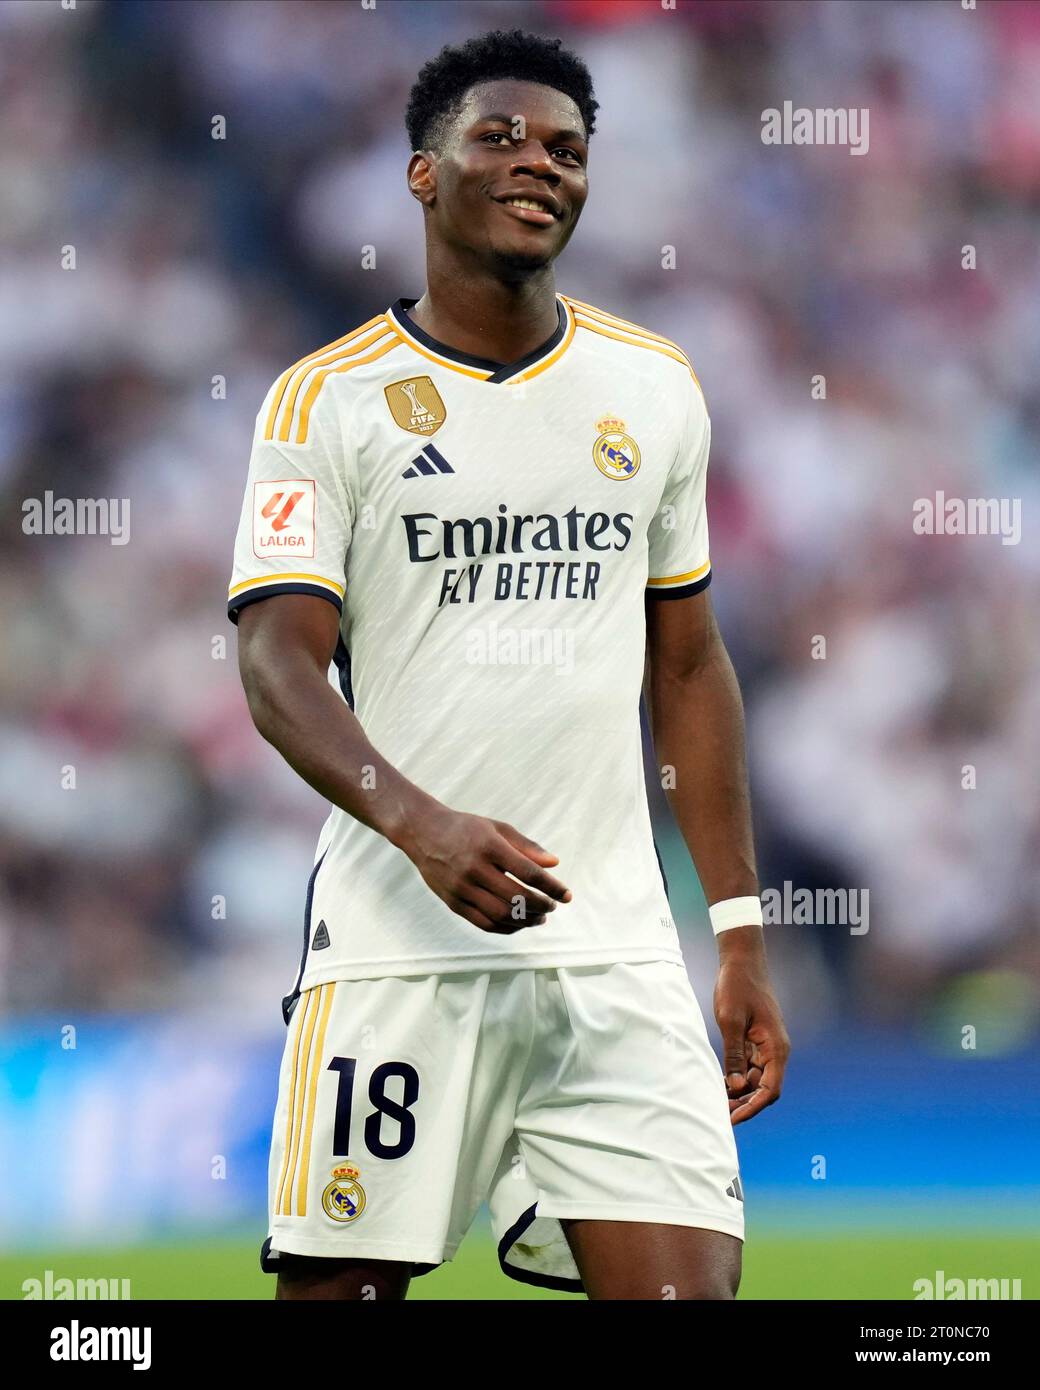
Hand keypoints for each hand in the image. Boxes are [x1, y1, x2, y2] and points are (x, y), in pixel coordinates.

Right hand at [399, 802, 571, 933]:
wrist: (423, 832)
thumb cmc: (467, 829)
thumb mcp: (498, 829)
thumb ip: (527, 847)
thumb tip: (555, 864)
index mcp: (489, 846)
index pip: (529, 873)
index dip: (552, 887)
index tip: (566, 895)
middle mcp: (474, 869)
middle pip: (517, 897)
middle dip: (541, 906)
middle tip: (552, 906)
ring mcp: (461, 888)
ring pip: (501, 915)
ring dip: (526, 921)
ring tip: (539, 918)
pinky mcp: (452, 902)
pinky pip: (484, 923)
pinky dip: (506, 928)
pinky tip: (519, 924)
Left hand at [713, 932, 789, 1124]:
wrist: (741, 961)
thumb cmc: (737, 986)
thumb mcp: (731, 1021)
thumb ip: (734, 1055)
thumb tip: (736, 1086)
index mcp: (776, 1048)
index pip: (770, 1089)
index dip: (752, 1107)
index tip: (733, 1119)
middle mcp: (775, 1050)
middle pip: (763, 1088)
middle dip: (744, 1104)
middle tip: (719, 1115)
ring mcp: (766, 1045)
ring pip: (756, 1079)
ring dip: (739, 1093)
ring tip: (717, 1103)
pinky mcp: (756, 1040)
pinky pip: (750, 1066)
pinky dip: (737, 1077)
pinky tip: (720, 1083)